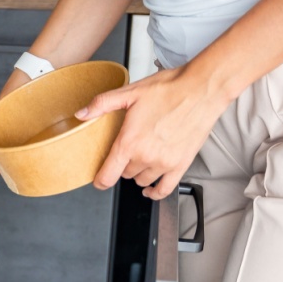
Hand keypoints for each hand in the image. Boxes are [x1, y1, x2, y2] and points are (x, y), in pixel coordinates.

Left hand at [77, 66, 230, 198]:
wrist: (201, 89)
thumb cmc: (169, 89)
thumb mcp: (130, 92)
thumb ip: (102, 104)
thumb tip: (81, 114)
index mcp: (129, 142)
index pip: (107, 176)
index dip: (99, 181)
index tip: (98, 180)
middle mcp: (146, 157)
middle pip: (125, 174)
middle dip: (123, 164)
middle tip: (128, 149)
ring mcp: (164, 163)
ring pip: (142, 180)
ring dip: (138, 173)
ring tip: (142, 157)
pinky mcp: (181, 165)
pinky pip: (165, 189)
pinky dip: (155, 192)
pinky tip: (150, 189)